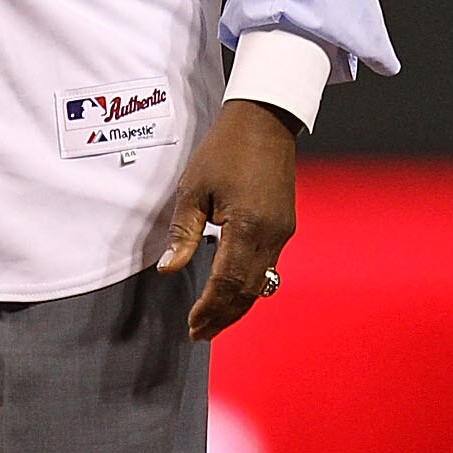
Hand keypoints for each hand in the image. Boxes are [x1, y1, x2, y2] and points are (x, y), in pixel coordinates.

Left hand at [157, 99, 297, 339]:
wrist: (265, 119)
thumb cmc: (225, 148)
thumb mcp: (194, 188)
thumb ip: (182, 232)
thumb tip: (167, 269)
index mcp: (247, 226)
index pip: (227, 282)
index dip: (209, 308)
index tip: (192, 325)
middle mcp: (271, 236)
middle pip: (248, 292)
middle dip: (223, 317)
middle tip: (200, 334)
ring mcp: (282, 233)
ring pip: (261, 284)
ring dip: (237, 306)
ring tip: (213, 322)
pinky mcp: (285, 227)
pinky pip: (268, 267)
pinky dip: (249, 287)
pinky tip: (232, 292)